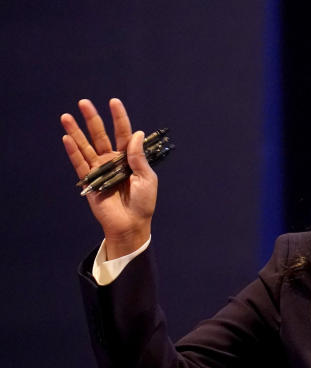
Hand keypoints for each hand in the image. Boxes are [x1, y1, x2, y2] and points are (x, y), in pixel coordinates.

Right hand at [61, 98, 156, 258]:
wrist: (131, 224)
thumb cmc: (144, 203)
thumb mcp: (147, 178)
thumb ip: (139, 157)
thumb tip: (136, 133)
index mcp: (129, 159)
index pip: (123, 134)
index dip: (119, 118)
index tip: (114, 102)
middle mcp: (113, 161)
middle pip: (101, 136)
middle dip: (92, 119)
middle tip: (84, 102)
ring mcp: (100, 170)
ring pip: (86, 146)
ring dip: (76, 132)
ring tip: (66, 116)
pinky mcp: (90, 181)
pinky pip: (79, 164)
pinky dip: (73, 151)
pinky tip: (67, 138)